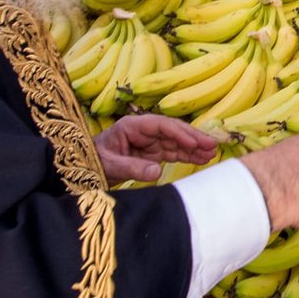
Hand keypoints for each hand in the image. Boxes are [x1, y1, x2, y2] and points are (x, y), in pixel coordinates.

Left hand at [94, 114, 217, 184]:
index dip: (179, 133)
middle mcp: (144, 131)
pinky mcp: (151, 153)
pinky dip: (187, 155)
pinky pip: (173, 152)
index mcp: (132, 126)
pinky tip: (201, 158)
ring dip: (194, 147)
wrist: (85, 169)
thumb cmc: (94, 162)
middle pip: (172, 131)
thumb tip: (157, 172)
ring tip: (211, 153)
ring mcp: (149, 142)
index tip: (194, 143)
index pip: (161, 125)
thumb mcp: (110, 165)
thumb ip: (132, 168)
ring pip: (176, 142)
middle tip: (212, 145)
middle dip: (193, 137)